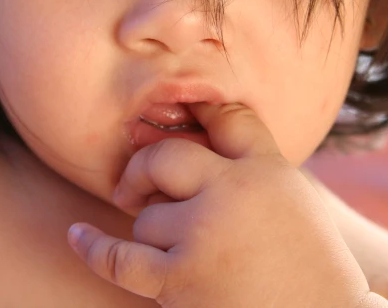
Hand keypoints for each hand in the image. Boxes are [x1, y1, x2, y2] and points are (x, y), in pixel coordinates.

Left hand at [68, 103, 387, 306]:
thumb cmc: (309, 266)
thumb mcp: (296, 201)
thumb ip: (252, 165)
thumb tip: (197, 128)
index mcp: (269, 170)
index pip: (229, 119)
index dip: (199, 108)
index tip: (175, 108)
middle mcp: (234, 192)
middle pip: (166, 156)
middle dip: (146, 170)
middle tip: (138, 186)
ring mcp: (205, 234)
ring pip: (147, 217)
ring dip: (157, 236)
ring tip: (189, 257)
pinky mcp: (182, 279)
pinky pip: (119, 258)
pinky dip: (94, 247)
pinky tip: (77, 235)